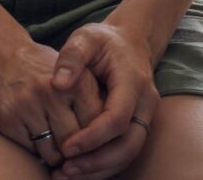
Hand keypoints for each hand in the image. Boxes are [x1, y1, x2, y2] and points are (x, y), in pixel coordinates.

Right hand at [0, 35, 103, 168]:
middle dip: (75, 152)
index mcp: (77, 81)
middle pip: (74, 143)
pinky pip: (30, 150)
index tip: (91, 144)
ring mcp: (27, 107)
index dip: (94, 140)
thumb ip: (92, 100)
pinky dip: (35, 150)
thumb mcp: (74, 72)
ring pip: (52, 153)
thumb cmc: (43, 68)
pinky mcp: (7, 119)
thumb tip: (109, 136)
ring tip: (55, 145)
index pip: (95, 126)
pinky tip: (34, 136)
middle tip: (73, 151)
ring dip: (55, 155)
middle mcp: (52, 93)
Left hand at [47, 21, 158, 179]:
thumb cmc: (103, 41)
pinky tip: (79, 170)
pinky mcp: (138, 126)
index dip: (93, 136)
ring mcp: (145, 117)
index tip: (66, 147)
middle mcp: (145, 103)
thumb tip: (57, 84)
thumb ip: (72, 56)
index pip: (117, 118)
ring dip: (99, 169)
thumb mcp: (86, 37)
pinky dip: (103, 166)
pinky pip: (125, 153)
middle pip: (129, 144)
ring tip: (66, 175)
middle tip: (66, 170)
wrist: (129, 42)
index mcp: (133, 81)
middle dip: (97, 162)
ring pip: (129, 154)